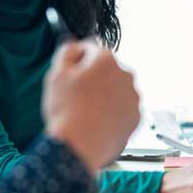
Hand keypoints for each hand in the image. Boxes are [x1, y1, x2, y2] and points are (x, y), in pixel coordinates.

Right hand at [43, 41, 140, 174]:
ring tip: (86, 111)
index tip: (70, 73)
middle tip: (76, 95)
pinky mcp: (136, 118)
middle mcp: (125, 75)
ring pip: (115, 89)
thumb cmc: (67, 111)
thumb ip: (66, 52)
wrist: (79, 147)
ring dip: (104, 95)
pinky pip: (122, 109)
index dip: (76, 61)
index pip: (90, 49)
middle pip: (106, 70)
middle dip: (93, 78)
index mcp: (106, 60)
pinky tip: (96, 121)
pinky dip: (112, 112)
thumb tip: (74, 45)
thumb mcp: (56, 75)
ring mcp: (133, 98)